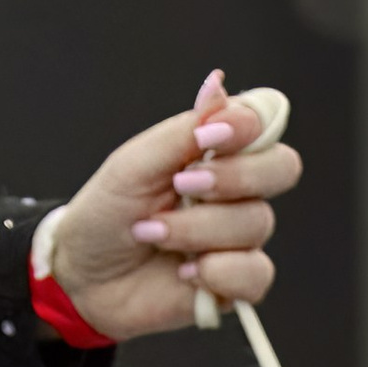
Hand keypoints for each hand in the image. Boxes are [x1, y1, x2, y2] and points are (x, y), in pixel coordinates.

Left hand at [46, 71, 300, 340]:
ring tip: (155, 234)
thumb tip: (219, 82)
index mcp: (215, 153)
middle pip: (282, 168)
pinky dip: (219, 272)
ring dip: (199, 229)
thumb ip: (184, 130)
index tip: (209, 136)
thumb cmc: (107, 214)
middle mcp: (235, 192)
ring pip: (256, 223)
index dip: (248, 125)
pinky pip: (256, 274)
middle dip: (235, 176)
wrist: (85, 277)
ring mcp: (238, 238)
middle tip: (183, 186)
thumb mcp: (135, 163)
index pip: (262, 124)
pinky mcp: (236, 283)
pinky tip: (185, 273)